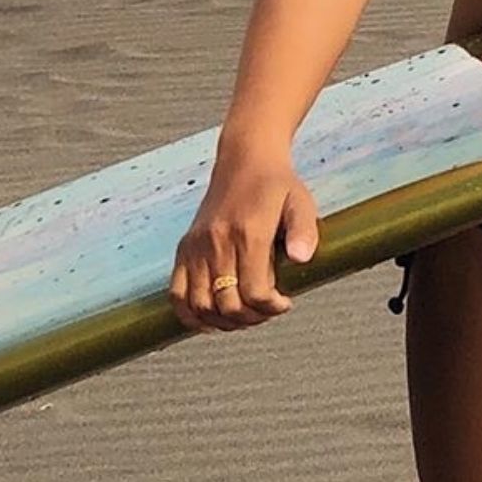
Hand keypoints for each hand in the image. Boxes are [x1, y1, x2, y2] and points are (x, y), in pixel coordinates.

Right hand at [172, 142, 319, 331]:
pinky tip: (212, 319)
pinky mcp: (183, 249)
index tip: (285, 303)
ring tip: (244, 315)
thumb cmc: (277, 185)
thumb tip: (302, 258)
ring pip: (199, 306)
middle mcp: (216, 242)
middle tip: (267, 311)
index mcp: (248, 233)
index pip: (254, 291)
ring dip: (223, 321)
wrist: (244, 160)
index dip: (271, 308)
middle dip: (251, 318)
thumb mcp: (301, 203)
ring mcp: (196, 247)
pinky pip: (176, 294)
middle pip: (226, 304)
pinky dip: (191, 315)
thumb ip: (304, 231)